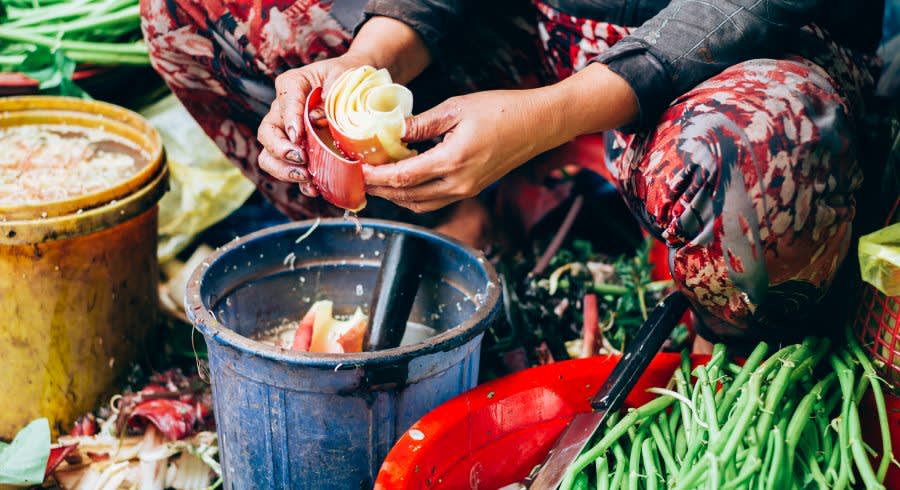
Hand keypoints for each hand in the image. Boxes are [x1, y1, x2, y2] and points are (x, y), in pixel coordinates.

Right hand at [256, 16, 431, 197]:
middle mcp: (282, 110)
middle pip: (267, 134)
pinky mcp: (297, 151)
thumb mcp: (343, 77)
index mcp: (292, 86)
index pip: (284, 103)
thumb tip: (317, 118)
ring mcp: (287, 133)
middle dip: (280, 150)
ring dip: (284, 170)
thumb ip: (331, 93)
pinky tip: (313, 188)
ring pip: (269, 155)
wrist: (357, 87)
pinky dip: (298, 182)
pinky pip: (288, 170)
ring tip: (306, 177)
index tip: (298, 136)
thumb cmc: (348, 78)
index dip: (289, 121)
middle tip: (301, 159)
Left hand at [363, 89, 566, 212]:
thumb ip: (421, 123)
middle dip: (380, 190)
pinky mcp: (470, 189)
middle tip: (358, 178)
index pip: (403, 177)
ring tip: (375, 181)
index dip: (377, 177)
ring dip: (395, 196)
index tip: (357, 170)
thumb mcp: (456, 108)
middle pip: (407, 197)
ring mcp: (466, 190)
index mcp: (452, 161)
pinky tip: (403, 180)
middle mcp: (458, 184)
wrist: (538, 124)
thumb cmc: (502, 110)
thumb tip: (392, 131)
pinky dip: (413, 195)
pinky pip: (434, 201)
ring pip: (420, 204)